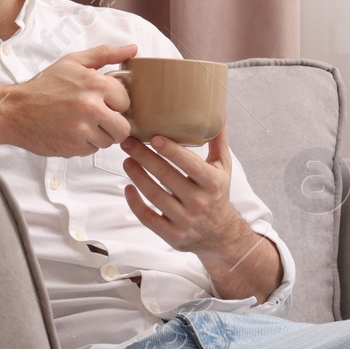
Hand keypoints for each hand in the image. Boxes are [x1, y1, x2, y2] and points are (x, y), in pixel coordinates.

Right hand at [0, 43, 136, 156]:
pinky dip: (83, 144)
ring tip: (80, 124)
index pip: (126, 101)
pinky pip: (92, 150)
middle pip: (123, 127)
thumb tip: (132, 49)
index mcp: (95, 83)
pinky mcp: (73, 147)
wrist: (15, 110)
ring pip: (108, 141)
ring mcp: (83, 129)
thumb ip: (105, 54)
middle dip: (113, 124)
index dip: (115, 103)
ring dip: (98, 135)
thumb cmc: (44, 86)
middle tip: (97, 118)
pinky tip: (70, 132)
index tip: (103, 102)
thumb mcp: (73, 62)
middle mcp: (92, 107)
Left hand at [117, 125, 249, 257]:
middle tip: (127, 142)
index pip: (189, 164)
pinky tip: (128, 187)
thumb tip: (218, 112)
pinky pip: (148, 218)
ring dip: (137, 176)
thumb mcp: (223, 167)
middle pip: (166, 176)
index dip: (170, 150)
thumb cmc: (217, 194)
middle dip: (143, 157)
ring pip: (154, 195)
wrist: (220, 235)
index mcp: (212, 183)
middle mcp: (199, 202)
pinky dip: (135, 202)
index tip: (152, 137)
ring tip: (126, 160)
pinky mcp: (172, 235)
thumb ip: (218, 141)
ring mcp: (185, 220)